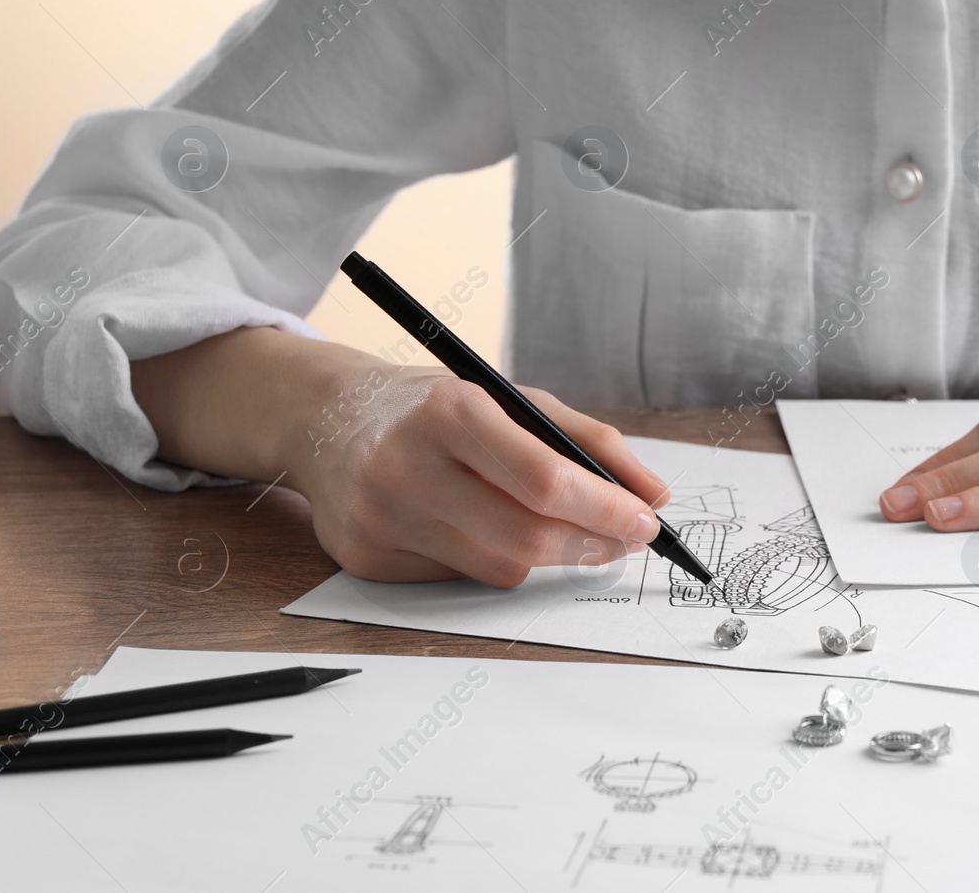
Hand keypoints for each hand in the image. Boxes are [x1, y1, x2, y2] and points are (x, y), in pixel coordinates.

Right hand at [296, 368, 671, 584]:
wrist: (326, 420)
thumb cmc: (433, 408)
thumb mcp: (509, 398)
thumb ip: (588, 440)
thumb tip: (653, 494)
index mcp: (448, 412)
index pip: (542, 478)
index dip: (603, 508)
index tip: (644, 521)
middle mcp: (405, 466)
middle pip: (524, 534)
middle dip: (589, 543)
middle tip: (623, 540)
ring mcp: (380, 519)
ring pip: (498, 567)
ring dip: (545, 555)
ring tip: (561, 530)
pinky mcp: (367, 559)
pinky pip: (459, 579)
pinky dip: (490, 559)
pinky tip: (483, 529)